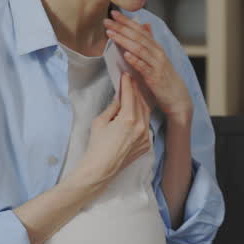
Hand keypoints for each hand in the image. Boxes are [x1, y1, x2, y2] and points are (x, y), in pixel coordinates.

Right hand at [67, 72, 151, 189]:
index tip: (126, 75)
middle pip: (140, 102)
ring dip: (141, 102)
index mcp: (128, 120)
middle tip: (132, 80)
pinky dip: (142, 116)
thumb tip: (119, 97)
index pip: (129, 96)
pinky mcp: (146, 145)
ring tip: (135, 92)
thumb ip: (113, 107)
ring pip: (146, 113)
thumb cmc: (96, 145)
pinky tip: (138, 110)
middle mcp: (141, 127)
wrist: (101, 169)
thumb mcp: (100, 121)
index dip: (127, 84)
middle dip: (136, 90)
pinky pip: (146, 126)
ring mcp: (146, 137)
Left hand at [103, 10, 192, 123]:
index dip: (127, 21)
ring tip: (111, 34)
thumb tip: (145, 25)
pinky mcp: (155, 78)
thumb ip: (150, 42)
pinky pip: (144, 67)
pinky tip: (125, 55)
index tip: (114, 13)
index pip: (140, 30)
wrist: (177, 97)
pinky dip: (135, 60)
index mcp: (156, 47)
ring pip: (139, 49)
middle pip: (138, 37)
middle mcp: (157, 53)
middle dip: (122, 27)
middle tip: (108, 20)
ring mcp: (157, 65)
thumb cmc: (165, 78)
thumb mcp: (158, 57)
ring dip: (124, 40)